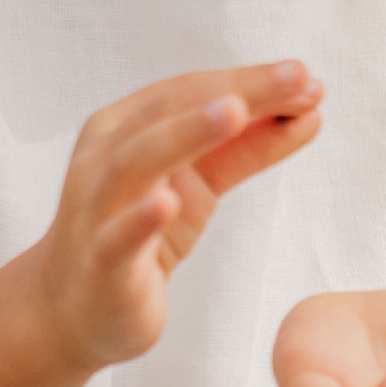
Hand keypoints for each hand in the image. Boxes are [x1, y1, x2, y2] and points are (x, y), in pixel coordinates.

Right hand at [34, 61, 323, 368]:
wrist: (74, 308)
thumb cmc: (140, 234)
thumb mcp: (200, 186)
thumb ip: (247, 148)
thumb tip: (312, 111)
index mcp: (127, 128)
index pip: (191, 91)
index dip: (250, 80)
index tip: (307, 78)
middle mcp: (105, 157)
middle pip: (170, 111)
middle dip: (236, 90)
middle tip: (298, 78)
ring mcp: (96, 208)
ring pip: (137, 161)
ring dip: (186, 132)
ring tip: (236, 111)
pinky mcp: (100, 262)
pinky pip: (117, 236)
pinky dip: (140, 217)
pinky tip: (168, 203)